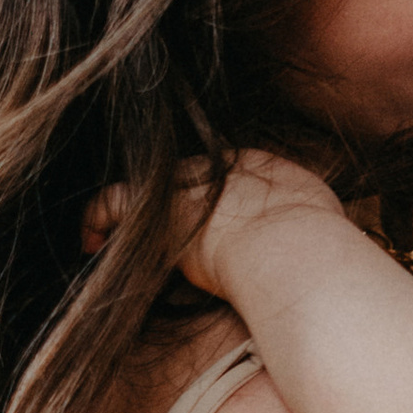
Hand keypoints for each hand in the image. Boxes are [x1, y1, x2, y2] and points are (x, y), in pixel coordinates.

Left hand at [83, 150, 341, 297]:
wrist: (289, 248)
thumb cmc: (314, 244)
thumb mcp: (322, 217)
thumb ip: (309, 218)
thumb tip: (324, 238)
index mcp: (256, 164)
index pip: (219, 174)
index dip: (204, 198)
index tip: (199, 221)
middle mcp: (215, 164)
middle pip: (179, 175)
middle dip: (166, 199)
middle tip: (154, 225)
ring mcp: (182, 182)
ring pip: (142, 187)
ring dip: (127, 210)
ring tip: (107, 232)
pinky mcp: (153, 208)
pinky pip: (111, 203)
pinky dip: (97, 218)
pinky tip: (88, 241)